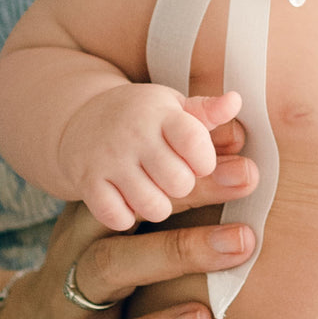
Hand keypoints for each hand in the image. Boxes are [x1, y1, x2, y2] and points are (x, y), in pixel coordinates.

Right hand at [0, 147, 258, 318]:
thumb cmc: (100, 262)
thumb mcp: (127, 218)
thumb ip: (179, 171)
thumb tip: (236, 122)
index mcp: (95, 205)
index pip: (140, 169)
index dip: (188, 156)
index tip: (239, 151)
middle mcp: (78, 240)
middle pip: (131, 208)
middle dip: (192, 191)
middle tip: (248, 177)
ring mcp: (70, 293)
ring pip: (114, 262)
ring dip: (178, 251)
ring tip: (239, 242)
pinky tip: (201, 317)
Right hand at [63, 86, 242, 229]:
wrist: (81, 118)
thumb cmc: (142, 115)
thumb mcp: (173, 106)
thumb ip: (207, 111)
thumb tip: (236, 101)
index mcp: (160, 113)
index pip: (195, 142)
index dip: (204, 161)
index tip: (196, 161)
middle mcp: (133, 133)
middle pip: (180, 183)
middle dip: (182, 186)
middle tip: (172, 177)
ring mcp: (108, 158)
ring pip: (153, 206)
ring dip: (157, 205)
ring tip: (153, 190)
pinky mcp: (87, 181)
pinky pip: (119, 217)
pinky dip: (126, 216)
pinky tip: (127, 200)